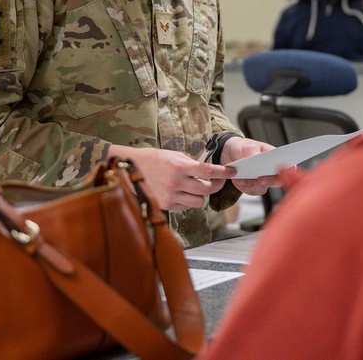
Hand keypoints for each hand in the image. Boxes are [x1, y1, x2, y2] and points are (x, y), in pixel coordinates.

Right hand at [107, 144, 228, 210]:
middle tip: (216, 181)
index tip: (232, 172)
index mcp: (179, 167)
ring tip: (197, 187)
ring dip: (201, 194)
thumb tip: (209, 171)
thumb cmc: (154, 159)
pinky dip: (189, 201)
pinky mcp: (166, 206)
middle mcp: (176, 183)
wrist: (131, 169)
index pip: (208, 171)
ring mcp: (170, 196)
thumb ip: (192, 164)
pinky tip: (184, 193)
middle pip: (206, 189)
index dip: (222, 172)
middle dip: (214, 185)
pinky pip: (187, 207)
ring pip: (199, 201)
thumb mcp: (175, 156)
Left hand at [219, 136, 283, 195]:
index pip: (290, 167)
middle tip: (260, 178)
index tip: (280, 172)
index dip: (289, 171)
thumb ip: (253, 152)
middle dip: (268, 181)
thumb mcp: (248, 146)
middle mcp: (272, 172)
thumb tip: (255, 158)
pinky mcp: (254, 187)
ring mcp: (264, 180)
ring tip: (240, 178)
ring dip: (250, 184)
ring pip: (262, 188)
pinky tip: (237, 179)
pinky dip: (243, 186)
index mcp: (276, 158)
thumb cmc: (244, 147)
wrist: (231, 154)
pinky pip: (251, 191)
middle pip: (278, 181)